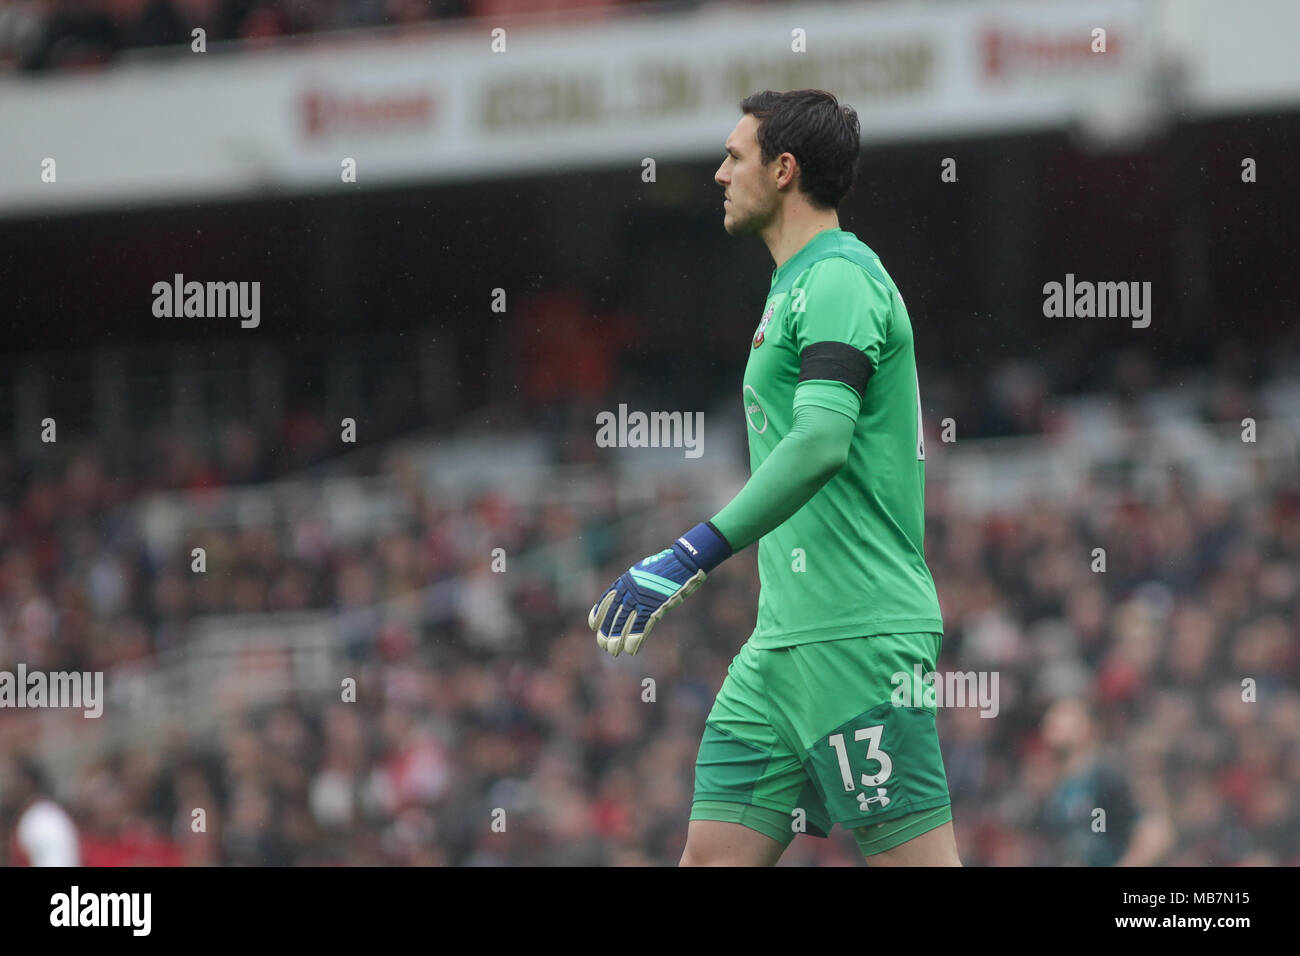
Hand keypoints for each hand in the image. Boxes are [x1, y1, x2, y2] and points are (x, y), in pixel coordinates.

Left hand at [588, 523, 730, 656]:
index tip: (593, 626)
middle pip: (614, 615)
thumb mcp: (643, 572)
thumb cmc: (667, 565)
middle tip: (603, 645)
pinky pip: (641, 626)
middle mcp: (629, 590)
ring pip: (625, 623)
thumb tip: (630, 593)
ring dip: (618, 639)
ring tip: (614, 651)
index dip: (599, 614)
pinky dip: (636, 639)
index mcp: (625, 581)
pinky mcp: (654, 606)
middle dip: (608, 631)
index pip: (607, 600)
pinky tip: (632, 650)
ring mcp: (641, 599)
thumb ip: (635, 584)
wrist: (682, 561)